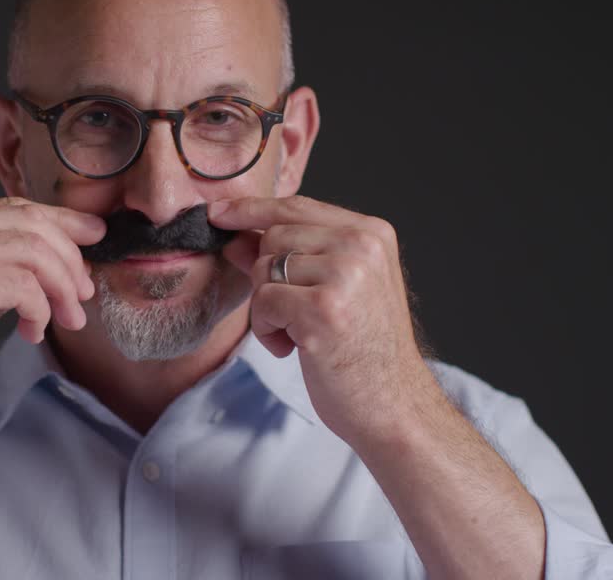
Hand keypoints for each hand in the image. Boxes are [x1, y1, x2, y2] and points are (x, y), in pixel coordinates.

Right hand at [0, 197, 104, 429]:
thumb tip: (74, 241)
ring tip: (67, 320)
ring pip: (34, 253)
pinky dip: (40, 310)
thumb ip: (9, 256)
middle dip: (69, 260)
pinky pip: (24, 286)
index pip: (16, 207)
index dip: (63, 222)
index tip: (96, 237)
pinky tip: (32, 332)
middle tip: (83, 295)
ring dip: (61, 289)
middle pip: (31, 225)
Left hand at [210, 195, 431, 445]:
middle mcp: (361, 246)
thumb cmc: (365, 351)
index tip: (218, 212)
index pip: (298, 206)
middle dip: (266, 277)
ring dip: (267, 308)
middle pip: (274, 237)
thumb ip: (290, 257)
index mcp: (372, 233)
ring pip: (264, 269)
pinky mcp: (322, 309)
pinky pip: (263, 302)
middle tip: (291, 315)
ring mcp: (344, 276)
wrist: (394, 405)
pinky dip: (266, 330)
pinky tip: (295, 348)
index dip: (252, 209)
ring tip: (298, 334)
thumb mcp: (334, 291)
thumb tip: (236, 236)